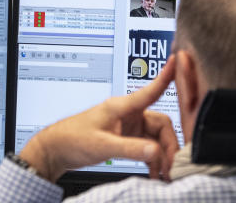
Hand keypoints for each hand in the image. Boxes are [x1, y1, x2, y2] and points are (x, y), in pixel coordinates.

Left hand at [19, 53, 178, 181]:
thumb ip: (130, 148)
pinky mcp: (126, 138)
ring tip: (163, 173)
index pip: (149, 91)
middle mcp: (129, 114)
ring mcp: (129, 127)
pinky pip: (148, 147)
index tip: (177, 61)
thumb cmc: (73, 139)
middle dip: (169, 145)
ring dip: (162, 155)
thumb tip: (156, 151)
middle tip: (170, 166)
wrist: (57, 148)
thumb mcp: (103, 145)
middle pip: (161, 125)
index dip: (165, 77)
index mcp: (122, 107)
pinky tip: (154, 172)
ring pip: (156, 138)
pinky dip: (153, 159)